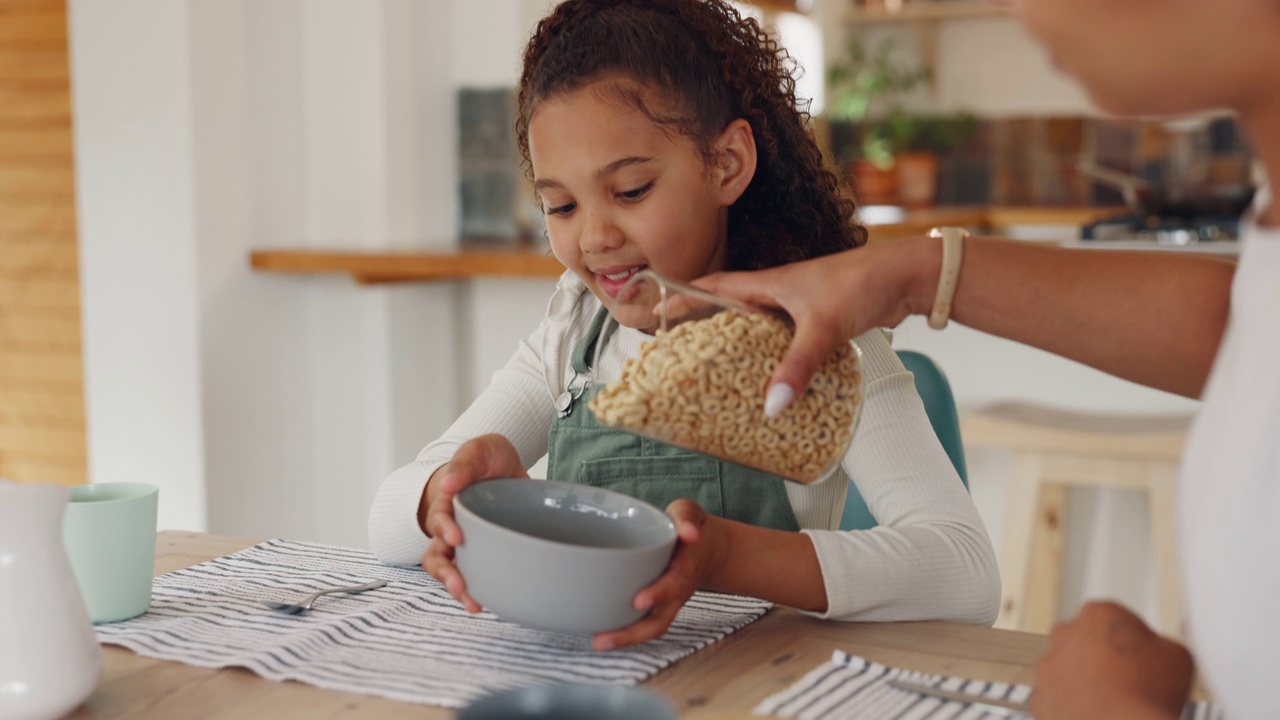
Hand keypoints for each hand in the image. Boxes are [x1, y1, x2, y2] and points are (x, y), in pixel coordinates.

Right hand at [420, 434, 527, 612]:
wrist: (502, 467)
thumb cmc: (486, 459)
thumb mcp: (478, 451)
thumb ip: (465, 462)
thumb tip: (448, 483)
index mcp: (447, 500)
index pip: (439, 517)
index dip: (444, 529)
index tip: (456, 538)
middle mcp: (450, 526)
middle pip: (436, 554)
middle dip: (445, 572)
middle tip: (458, 585)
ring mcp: (463, 543)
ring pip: (449, 570)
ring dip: (457, 588)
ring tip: (473, 604)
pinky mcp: (480, 552)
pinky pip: (472, 574)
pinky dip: (476, 590)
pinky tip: (487, 602)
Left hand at [591, 499, 726, 650]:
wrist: (707, 548)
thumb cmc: (688, 528)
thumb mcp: (689, 513)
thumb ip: (687, 517)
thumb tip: (689, 532)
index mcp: (686, 567)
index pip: (674, 583)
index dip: (659, 593)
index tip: (638, 601)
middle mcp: (676, 591)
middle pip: (659, 620)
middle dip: (633, 633)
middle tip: (603, 639)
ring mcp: (667, 602)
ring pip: (651, 628)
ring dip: (626, 639)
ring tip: (597, 643)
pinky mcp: (656, 606)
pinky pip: (644, 624)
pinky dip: (625, 633)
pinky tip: (600, 634)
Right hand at [693, 239, 931, 411]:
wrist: (908, 277)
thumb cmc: (863, 284)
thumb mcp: (823, 327)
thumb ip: (796, 367)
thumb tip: (770, 405)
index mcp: (769, 284)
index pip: (714, 285)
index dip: (685, 296)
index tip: (658, 311)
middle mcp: (780, 294)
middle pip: (732, 308)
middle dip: (706, 326)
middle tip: (684, 351)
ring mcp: (801, 307)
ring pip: (760, 327)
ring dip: (742, 345)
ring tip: (722, 372)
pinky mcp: (822, 321)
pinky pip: (787, 341)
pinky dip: (775, 358)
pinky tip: (776, 380)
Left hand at [1030, 601, 1192, 719]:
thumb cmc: (1149, 695)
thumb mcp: (1177, 655)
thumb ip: (1159, 643)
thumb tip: (1153, 651)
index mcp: (1098, 614)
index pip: (1117, 620)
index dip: (1135, 641)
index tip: (1146, 659)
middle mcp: (1064, 634)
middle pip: (1088, 641)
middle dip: (1105, 657)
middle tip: (1130, 681)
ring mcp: (1047, 666)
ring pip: (1070, 670)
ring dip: (1086, 681)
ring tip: (1114, 702)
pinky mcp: (1039, 698)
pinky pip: (1059, 698)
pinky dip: (1074, 706)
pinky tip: (1097, 715)